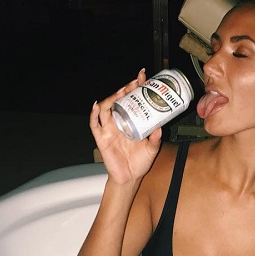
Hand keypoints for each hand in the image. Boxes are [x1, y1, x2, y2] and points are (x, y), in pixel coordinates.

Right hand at [91, 68, 161, 184]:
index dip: (136, 88)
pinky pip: (95, 124)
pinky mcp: (101, 138)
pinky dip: (94, 114)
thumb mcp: (152, 149)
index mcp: (131, 122)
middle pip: (119, 101)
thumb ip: (156, 139)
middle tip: (134, 83)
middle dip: (125, 90)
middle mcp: (119, 123)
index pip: (132, 101)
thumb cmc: (139, 163)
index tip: (142, 77)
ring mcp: (109, 129)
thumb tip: (160, 128)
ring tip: (121, 92)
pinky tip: (97, 106)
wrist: (129, 178)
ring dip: (112, 98)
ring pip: (106, 108)